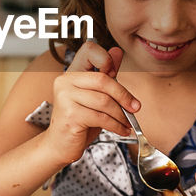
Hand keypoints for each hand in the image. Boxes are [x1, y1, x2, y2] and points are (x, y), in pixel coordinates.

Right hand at [41, 41, 139, 166]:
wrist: (60, 145)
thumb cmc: (79, 120)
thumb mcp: (95, 95)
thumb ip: (106, 74)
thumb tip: (117, 51)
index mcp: (72, 71)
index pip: (89, 50)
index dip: (105, 58)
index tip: (116, 74)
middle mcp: (65, 81)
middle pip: (103, 80)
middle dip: (123, 96)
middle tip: (135, 107)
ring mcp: (65, 98)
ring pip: (104, 101)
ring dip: (121, 115)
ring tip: (127, 123)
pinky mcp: (70, 116)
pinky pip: (101, 118)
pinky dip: (116, 126)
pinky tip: (122, 130)